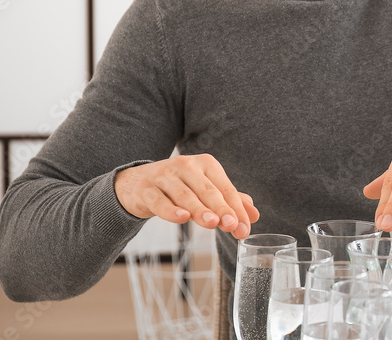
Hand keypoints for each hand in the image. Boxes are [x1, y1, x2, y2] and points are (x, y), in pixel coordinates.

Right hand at [114, 154, 259, 239]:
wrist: (137, 182)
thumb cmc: (179, 186)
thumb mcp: (204, 189)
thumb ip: (229, 200)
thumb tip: (254, 215)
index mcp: (205, 163)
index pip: (225, 187)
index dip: (236, 208)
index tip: (245, 227)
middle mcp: (185, 165)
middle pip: (207, 190)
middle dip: (222, 208)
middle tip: (233, 225)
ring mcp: (164, 176)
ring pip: (185, 195)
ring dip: (200, 210)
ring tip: (213, 223)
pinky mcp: (146, 190)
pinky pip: (160, 201)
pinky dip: (171, 210)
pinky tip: (183, 218)